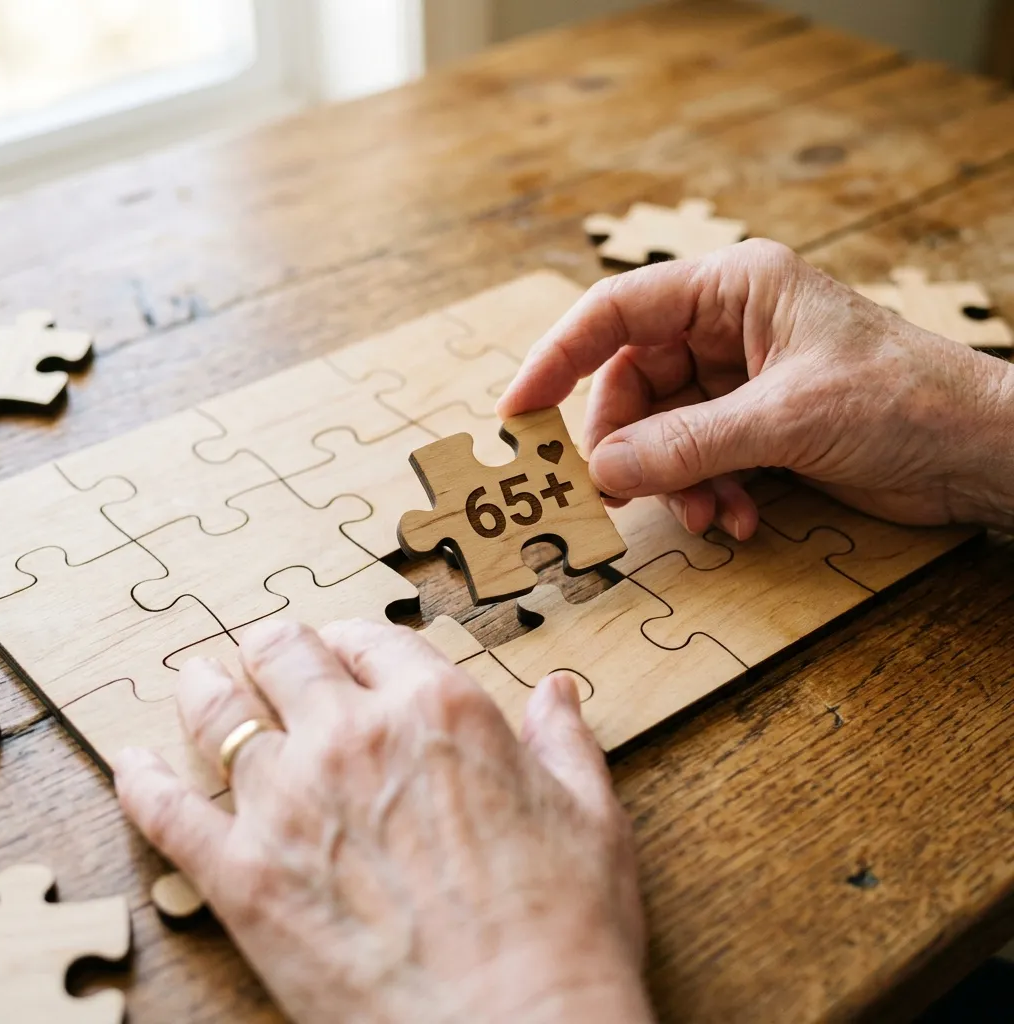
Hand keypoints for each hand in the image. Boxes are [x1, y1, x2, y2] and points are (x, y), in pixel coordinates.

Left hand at [115, 620, 652, 1023]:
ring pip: (220, 715)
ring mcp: (290, 802)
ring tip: (198, 680)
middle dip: (274, 648)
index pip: (373, 638)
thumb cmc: (564, 926)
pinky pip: (169, 812)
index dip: (354, 640)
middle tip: (263, 654)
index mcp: (438, 708)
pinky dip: (142, 782)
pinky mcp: (243, 877)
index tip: (345, 650)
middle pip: (284, 655)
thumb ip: (565, 740)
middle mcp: (355, 735)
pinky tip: (131, 765)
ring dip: (205, 688)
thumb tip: (559, 690)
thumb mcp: (591, 815)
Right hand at [498, 240, 1013, 537]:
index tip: (518, 411)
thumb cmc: (906, 401)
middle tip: (621, 496)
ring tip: (708, 515)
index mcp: (732, 289)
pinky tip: (738, 518)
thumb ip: (686, 444)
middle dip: (630, 447)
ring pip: (661, 432)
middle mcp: (728, 328)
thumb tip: (601, 472)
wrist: (982, 453)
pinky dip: (705, 493)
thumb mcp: (785, 420)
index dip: (557, 359)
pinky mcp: (756, 428)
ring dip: (673, 482)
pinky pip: (696, 460)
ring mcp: (739, 381)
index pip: (616, 312)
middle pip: (632, 384)